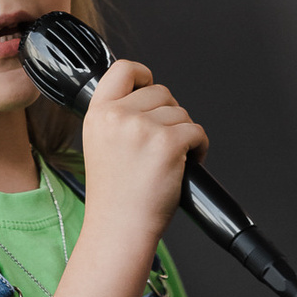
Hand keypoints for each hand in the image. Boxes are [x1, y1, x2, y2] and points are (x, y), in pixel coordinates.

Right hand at [79, 60, 207, 245]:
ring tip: (170, 159)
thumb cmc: (115, 196)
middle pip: (161, 92)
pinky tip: (184, 164)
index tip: (149, 88)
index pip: (122, 69)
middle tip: (160, 144)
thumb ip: (118, 117)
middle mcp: (117, 117)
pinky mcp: (168, 143)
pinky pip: (197, 131)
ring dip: (184, 134)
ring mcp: (142, 128)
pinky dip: (199, 148)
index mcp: (97, 115)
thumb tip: (149, 99)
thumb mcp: (100, 145)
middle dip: (168, 115)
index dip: (143, 75)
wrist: (119, 228)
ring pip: (181, 113)